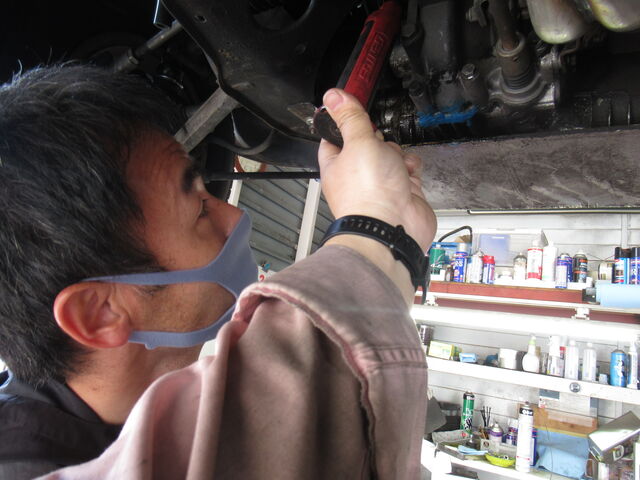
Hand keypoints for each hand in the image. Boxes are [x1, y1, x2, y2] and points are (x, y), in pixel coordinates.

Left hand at [318, 88, 436, 251]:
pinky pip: (408, 170)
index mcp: (336, 164)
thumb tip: (333, 97)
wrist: (393, 227)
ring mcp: (379, 185)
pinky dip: (411, 169)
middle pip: (368, 143)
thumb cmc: (368, 193)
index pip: (335, 137)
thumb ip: (349, 118)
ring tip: (394, 164)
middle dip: (379, 139)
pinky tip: (408, 174)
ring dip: (397, 154)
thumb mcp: (358, 142)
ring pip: (391, 155)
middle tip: (378, 144)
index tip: (352, 110)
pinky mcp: (401, 192)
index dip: (344, 122)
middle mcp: (356, 176)